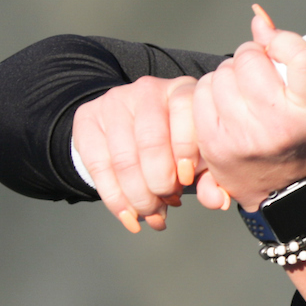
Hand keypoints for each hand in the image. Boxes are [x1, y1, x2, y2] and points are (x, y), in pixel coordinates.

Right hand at [73, 76, 230, 232]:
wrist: (131, 129)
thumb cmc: (176, 143)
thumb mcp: (200, 155)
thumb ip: (212, 177)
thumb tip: (218, 202)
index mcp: (183, 90)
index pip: (185, 111)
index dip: (187, 151)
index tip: (186, 180)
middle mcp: (147, 89)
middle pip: (151, 142)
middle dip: (160, 184)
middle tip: (167, 203)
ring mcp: (114, 101)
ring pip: (124, 160)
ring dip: (139, 197)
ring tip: (152, 213)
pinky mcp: (87, 118)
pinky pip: (98, 167)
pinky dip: (115, 200)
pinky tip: (129, 215)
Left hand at [193, 7, 305, 211]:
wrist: (286, 190)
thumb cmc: (302, 135)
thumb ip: (291, 55)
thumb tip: (257, 17)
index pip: (301, 58)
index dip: (284, 40)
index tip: (279, 43)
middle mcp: (278, 125)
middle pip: (251, 60)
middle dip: (252, 56)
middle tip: (260, 71)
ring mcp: (243, 136)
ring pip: (222, 73)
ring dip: (230, 73)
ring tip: (243, 90)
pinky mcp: (214, 143)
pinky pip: (200, 93)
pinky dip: (211, 91)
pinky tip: (225, 103)